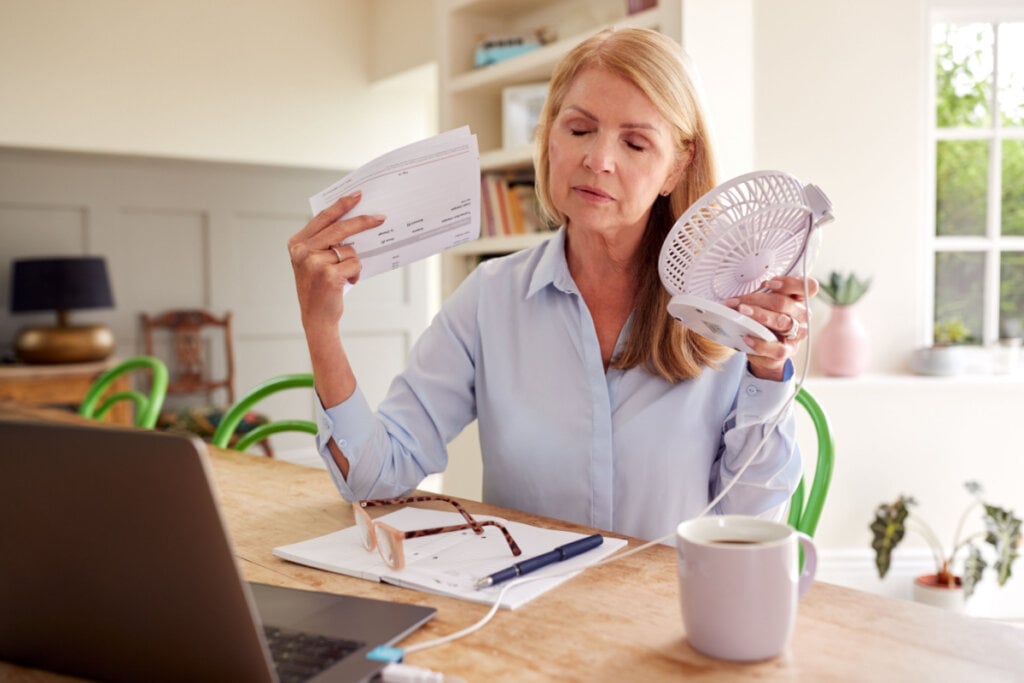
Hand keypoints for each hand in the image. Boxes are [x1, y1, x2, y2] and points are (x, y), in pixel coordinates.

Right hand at [287, 190, 385, 329]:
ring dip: (353, 263)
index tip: (358, 195)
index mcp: (297, 243)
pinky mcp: (328, 275)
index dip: (341, 205)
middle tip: (381, 218)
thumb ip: (325, 242)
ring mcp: (314, 263)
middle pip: (340, 228)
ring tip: (344, 276)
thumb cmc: (320, 288)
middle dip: (363, 222)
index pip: (323, 218)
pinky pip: (355, 264)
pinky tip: (346, 283)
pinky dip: (356, 273)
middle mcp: (302, 251)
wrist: (317, 318)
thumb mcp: (314, 261)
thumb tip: (355, 221)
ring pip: (350, 250)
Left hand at [724, 276, 818, 380]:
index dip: (790, 283)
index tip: (769, 283)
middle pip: (783, 302)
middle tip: (737, 301)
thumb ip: (763, 296)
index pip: (808, 286)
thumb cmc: (767, 322)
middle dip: (757, 299)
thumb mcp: (766, 305)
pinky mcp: (788, 351)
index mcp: (800, 300)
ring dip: (758, 315)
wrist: (767, 351)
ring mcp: (798, 334)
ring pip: (780, 321)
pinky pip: (777, 348)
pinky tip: (746, 338)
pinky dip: (760, 343)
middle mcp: (802, 316)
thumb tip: (743, 295)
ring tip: (741, 312)